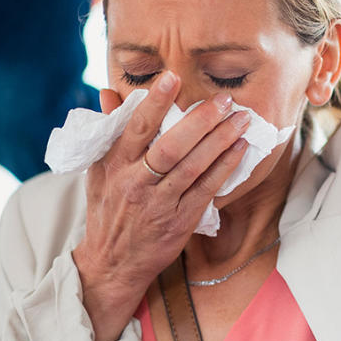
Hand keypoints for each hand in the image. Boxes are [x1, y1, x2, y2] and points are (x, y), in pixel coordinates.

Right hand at [72, 71, 250, 340]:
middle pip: (171, 147)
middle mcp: (136, 183)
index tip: (172, 77)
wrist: (113, 263)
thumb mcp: (98, 170)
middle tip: (224, 99)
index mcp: (114, 165)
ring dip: (221, 140)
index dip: (155, 102)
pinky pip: (207, 189)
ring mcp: (160, 203)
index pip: (136, 128)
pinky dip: (225, 167)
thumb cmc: (108, 210)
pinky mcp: (181, 220)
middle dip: (201, 120)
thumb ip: (108, 130)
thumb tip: (110, 92)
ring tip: (242, 119)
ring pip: (194, 166)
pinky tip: (240, 148)